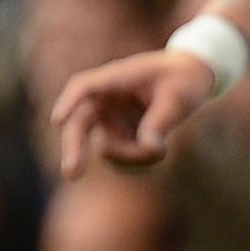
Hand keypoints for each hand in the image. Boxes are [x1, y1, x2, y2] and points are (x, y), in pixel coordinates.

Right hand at [50, 50, 215, 178]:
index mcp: (117, 77)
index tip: (59, 120)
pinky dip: (137, 160)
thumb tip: (149, 150)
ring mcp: (107, 118)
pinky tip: (156, 149)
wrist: (191, 76)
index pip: (84, 87)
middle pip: (78, 123)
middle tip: (73, 173)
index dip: (69, 102)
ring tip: (160, 149)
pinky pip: (119, 157)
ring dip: (131, 157)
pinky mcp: (114, 134)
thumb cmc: (184, 79)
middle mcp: (104, 98)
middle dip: (74, 149)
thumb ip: (161, 121)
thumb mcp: (180, 98)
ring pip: (105, 148)